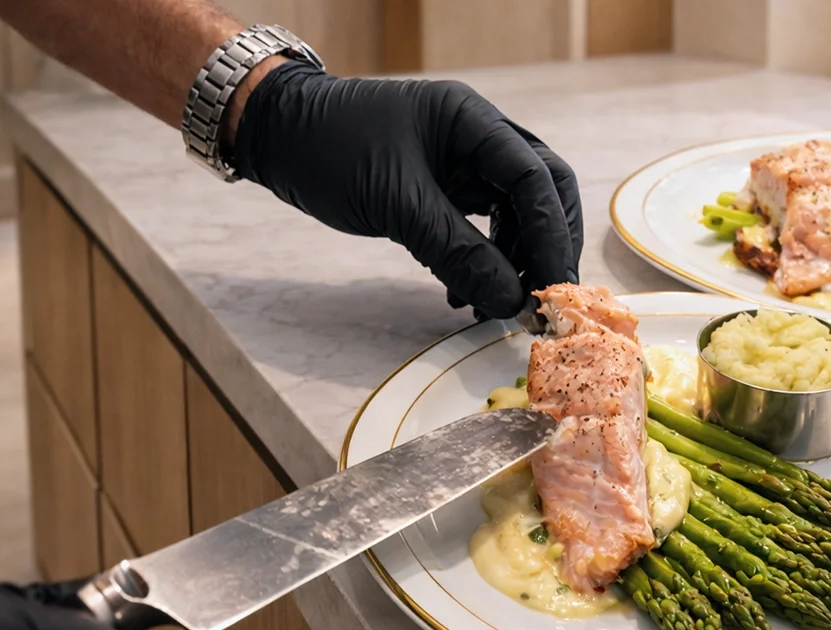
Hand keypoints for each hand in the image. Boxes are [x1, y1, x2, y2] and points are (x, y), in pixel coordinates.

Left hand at [231, 61, 582, 320]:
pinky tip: (465, 297)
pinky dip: (480, 265)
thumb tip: (510, 299)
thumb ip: (457, 251)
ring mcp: (463, 164)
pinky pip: (480, 231)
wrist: (279, 139)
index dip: (549, 234)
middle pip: (539, 193)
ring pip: (513, 217)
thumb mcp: (396, 203)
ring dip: (511, 263)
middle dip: (544, 248)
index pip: (534, 176)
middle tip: (540, 300)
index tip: (551, 286)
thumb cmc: (331, 150)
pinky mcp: (445, 192)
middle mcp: (478, 139)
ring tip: (495, 307)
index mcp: (471, 121)